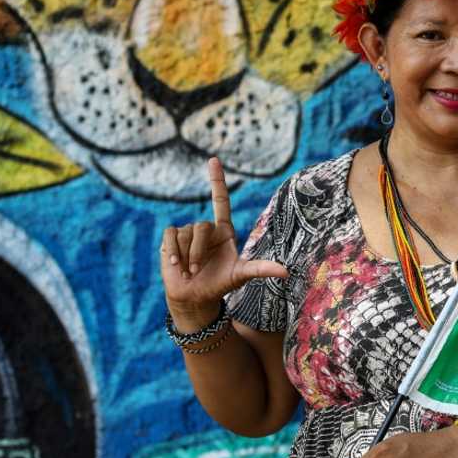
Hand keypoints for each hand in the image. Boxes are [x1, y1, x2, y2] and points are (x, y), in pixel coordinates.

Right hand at [160, 157, 287, 328]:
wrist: (196, 298)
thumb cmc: (220, 284)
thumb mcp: (241, 276)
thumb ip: (262, 269)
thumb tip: (286, 271)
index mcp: (224, 230)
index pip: (220, 200)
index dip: (217, 180)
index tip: (213, 160)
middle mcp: (206, 229)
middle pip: (201, 226)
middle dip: (198, 251)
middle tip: (198, 271)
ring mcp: (187, 233)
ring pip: (185, 233)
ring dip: (187, 256)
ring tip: (189, 271)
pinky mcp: (171, 240)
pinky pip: (171, 236)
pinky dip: (173, 252)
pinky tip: (175, 265)